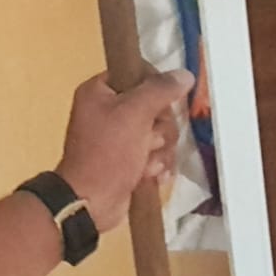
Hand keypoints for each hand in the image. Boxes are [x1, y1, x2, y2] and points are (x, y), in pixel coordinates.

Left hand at [54, 69, 193, 232]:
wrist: (91, 202)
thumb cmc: (108, 152)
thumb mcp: (134, 113)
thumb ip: (160, 90)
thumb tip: (184, 75)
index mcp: (100, 91)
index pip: (140, 74)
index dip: (156, 88)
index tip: (159, 104)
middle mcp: (109, 110)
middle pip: (156, 106)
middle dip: (159, 129)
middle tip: (148, 141)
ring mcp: (120, 137)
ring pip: (161, 132)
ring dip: (159, 150)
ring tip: (146, 164)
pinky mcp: (130, 159)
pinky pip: (157, 153)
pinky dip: (157, 165)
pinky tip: (151, 175)